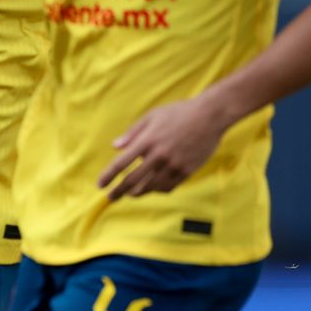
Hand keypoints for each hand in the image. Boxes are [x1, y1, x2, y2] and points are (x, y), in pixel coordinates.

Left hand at [97, 96, 231, 200]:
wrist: (210, 116)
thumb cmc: (179, 113)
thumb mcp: (152, 116)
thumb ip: (133, 133)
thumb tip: (115, 147)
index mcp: (147, 141)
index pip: (121, 163)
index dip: (108, 176)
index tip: (100, 184)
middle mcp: (158, 155)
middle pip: (132, 180)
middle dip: (119, 191)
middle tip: (111, 197)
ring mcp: (173, 165)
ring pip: (150, 187)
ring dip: (137, 193)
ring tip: (130, 194)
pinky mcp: (187, 171)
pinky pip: (168, 187)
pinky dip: (157, 190)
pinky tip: (152, 188)